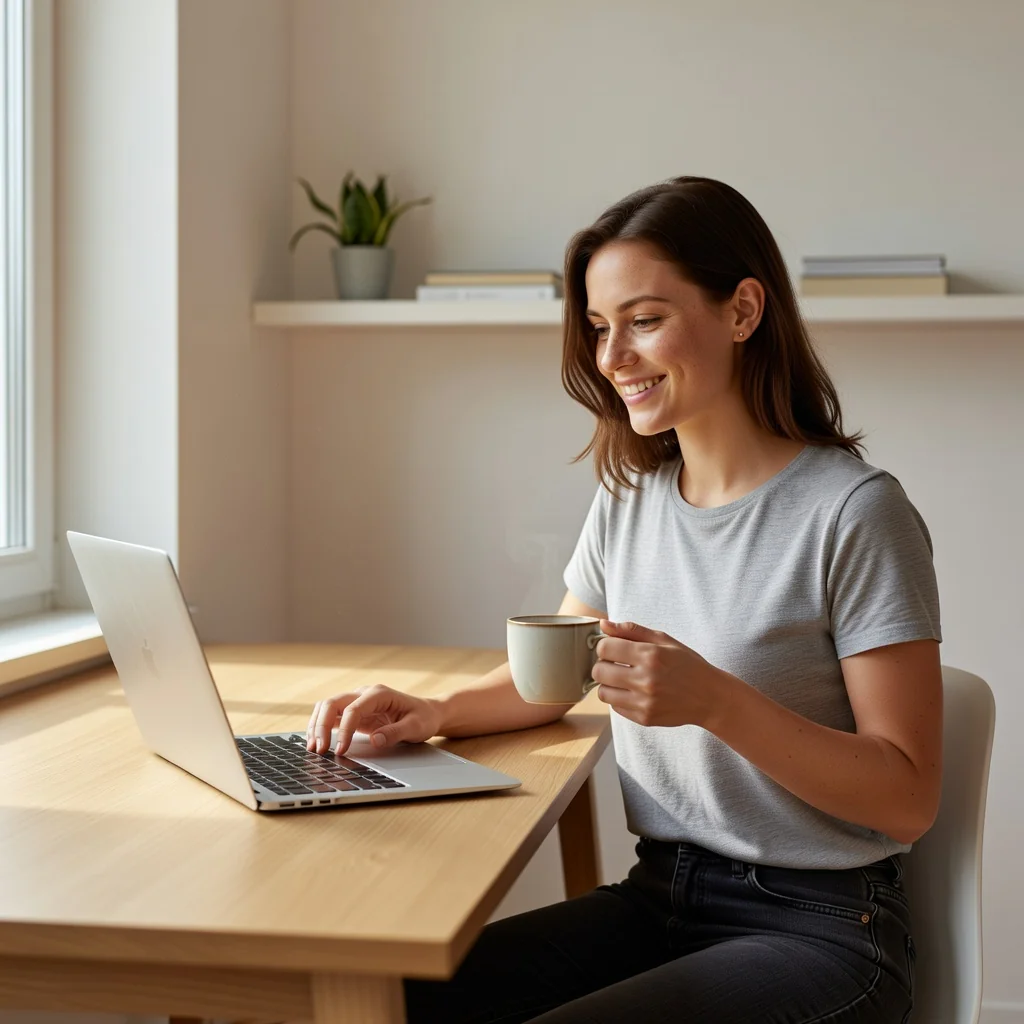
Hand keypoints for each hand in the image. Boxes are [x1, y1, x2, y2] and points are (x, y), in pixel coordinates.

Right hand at [306, 684, 443, 755]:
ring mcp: (357, 701)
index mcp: (379, 694)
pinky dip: (321, 728)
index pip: (353, 709)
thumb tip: (375, 740)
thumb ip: (395, 732)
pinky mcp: (353, 712)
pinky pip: (331, 716)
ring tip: (313, 748)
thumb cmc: (422, 718)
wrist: (427, 712)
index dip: (344, 730)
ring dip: (316, 725)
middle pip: (333, 703)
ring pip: (327, 707)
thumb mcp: (416, 727)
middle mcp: (364, 694)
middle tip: (318, 750)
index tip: (340, 750)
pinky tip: (316, 742)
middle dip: (321, 725)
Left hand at [592, 619, 731, 728]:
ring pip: (603, 692)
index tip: (612, 648)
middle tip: (614, 664)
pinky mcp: (644, 718)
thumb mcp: (664, 641)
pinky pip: (615, 707)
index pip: (605, 647)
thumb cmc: (688, 665)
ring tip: (622, 679)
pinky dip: (619, 699)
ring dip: (608, 684)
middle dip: (603, 665)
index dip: (605, 646)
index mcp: (650, 655)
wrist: (710, 697)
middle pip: (599, 671)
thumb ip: (632, 630)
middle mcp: (645, 679)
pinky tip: (633, 692)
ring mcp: (644, 702)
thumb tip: (603, 624)